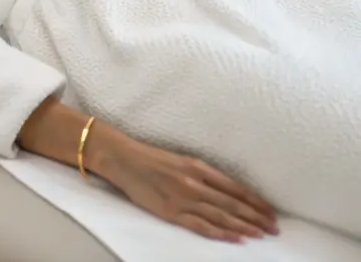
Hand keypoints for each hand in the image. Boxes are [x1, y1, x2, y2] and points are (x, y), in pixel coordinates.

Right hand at [94, 135, 277, 243]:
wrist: (124, 159)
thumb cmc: (153, 159)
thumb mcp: (182, 160)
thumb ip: (203, 175)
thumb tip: (229, 191)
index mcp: (199, 167)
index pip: (235, 188)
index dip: (255, 201)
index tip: (271, 212)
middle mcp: (195, 182)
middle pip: (232, 204)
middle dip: (255, 217)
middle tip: (275, 228)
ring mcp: (184, 198)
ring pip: (221, 216)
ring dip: (243, 227)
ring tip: (261, 235)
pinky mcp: (172, 212)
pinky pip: (201, 225)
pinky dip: (220, 233)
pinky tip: (235, 239)